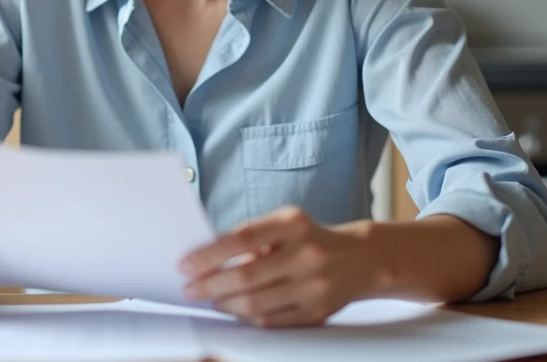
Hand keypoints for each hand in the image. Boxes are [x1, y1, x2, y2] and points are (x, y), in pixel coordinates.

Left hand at [179, 206, 378, 327]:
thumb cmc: (310, 238)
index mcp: (292, 224)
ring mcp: (313, 286)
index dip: (209, 255)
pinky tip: (235, 311)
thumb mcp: (284, 223)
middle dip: (210, 285)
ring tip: (210, 301)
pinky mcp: (317, 312)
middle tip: (190, 289)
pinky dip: (248, 318)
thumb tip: (208, 260)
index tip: (185, 265)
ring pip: (256, 304)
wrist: (362, 259)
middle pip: (246, 276)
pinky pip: (273, 322)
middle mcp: (305, 254)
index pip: (241, 239)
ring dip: (225, 305)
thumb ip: (251, 237)